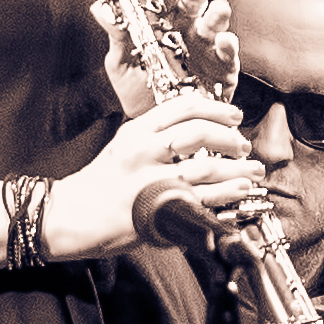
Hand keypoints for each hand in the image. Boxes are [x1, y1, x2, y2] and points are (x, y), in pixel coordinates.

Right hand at [48, 93, 263, 257]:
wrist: (70, 216)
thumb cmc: (102, 182)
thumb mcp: (125, 146)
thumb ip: (157, 136)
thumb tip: (202, 129)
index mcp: (137, 131)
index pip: (183, 108)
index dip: (216, 109)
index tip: (235, 116)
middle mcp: (143, 151)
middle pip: (199, 133)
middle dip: (230, 137)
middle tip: (243, 145)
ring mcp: (151, 181)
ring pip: (206, 167)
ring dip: (238, 168)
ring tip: (254, 170)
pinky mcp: (157, 208)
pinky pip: (202, 198)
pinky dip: (227, 192)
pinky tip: (240, 188)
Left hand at [93, 0, 237, 112]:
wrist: (155, 127)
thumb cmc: (139, 91)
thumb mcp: (121, 62)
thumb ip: (117, 35)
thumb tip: (100, 7)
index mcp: (161, 21)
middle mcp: (186, 29)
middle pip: (194, 0)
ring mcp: (205, 48)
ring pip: (214, 24)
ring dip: (218, 14)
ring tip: (218, 9)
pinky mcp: (221, 71)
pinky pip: (228, 56)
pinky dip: (228, 47)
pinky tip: (225, 41)